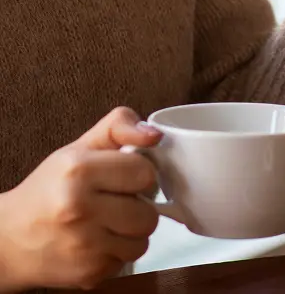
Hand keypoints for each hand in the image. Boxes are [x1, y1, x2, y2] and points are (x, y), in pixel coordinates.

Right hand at [0, 108, 161, 291]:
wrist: (8, 240)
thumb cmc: (49, 189)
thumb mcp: (80, 147)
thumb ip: (120, 126)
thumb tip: (155, 135)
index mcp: (79, 171)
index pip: (144, 173)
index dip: (141, 174)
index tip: (127, 177)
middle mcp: (80, 210)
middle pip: (149, 213)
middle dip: (139, 206)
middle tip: (118, 202)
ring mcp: (84, 247)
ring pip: (143, 241)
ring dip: (132, 232)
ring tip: (110, 222)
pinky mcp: (87, 274)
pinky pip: (127, 261)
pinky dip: (117, 252)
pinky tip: (98, 241)